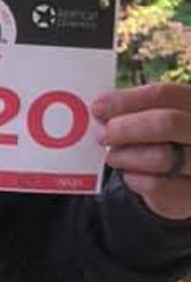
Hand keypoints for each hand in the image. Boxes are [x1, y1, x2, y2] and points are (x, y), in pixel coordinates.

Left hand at [95, 83, 190, 219]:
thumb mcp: (157, 117)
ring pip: (161, 157)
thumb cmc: (166, 140)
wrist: (186, 177)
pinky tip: (131, 175)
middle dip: (125, 128)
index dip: (127, 100)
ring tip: (113, 156)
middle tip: (103, 134)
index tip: (98, 107)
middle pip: (166, 123)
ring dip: (125, 157)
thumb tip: (100, 111)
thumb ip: (135, 111)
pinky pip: (157, 187)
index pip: (165, 95)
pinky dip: (135, 180)